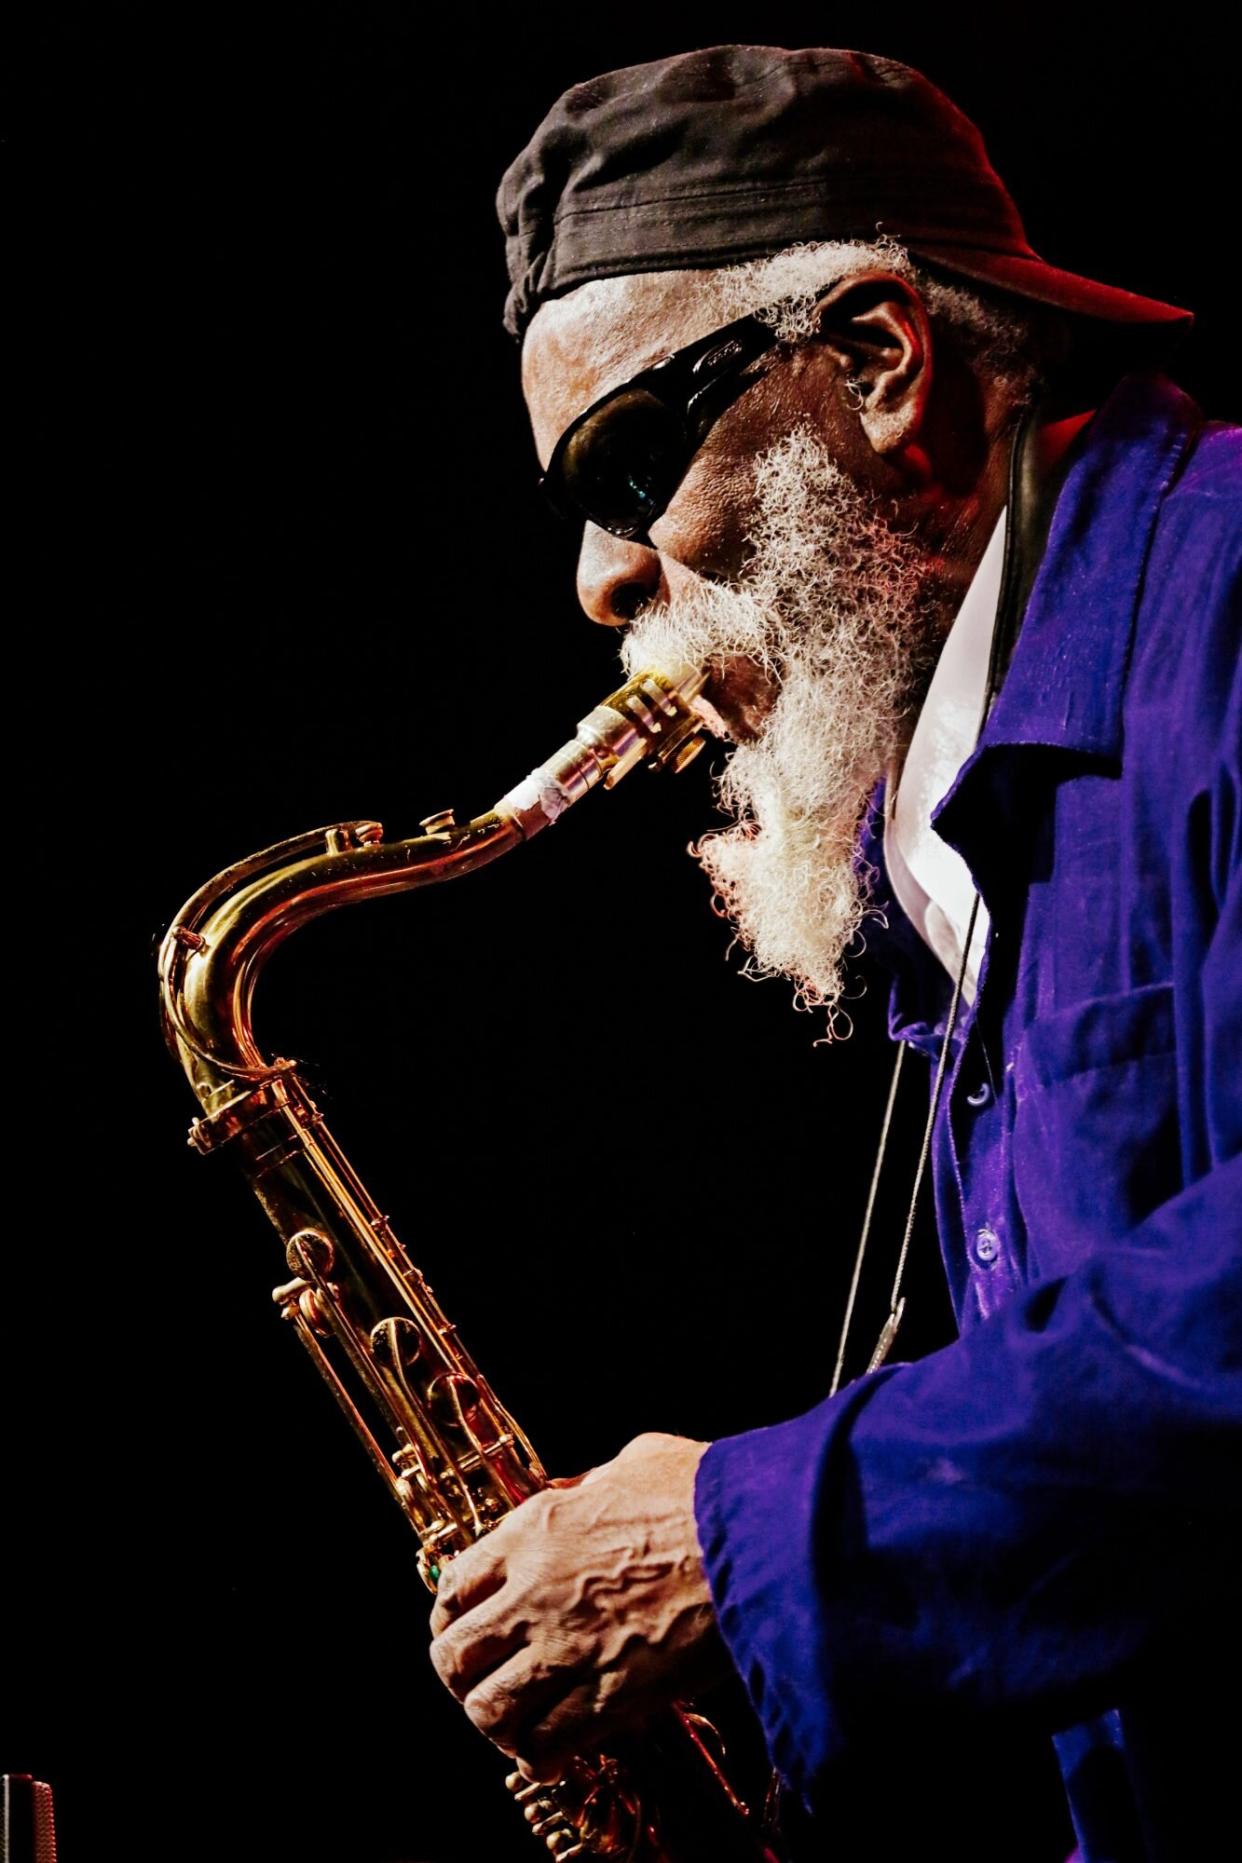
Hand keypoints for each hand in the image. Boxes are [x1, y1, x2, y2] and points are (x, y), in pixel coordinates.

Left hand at [427, 1431, 728, 1780]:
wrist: (755, 1538)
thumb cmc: (703, 1492)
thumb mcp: (634, 1462)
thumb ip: (594, 1485)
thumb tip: (589, 1492)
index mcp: (534, 1530)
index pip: (453, 1585)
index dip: (449, 1616)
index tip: (461, 1628)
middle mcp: (534, 1592)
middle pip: (454, 1656)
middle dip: (460, 1676)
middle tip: (480, 1683)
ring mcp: (567, 1648)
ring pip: (489, 1710)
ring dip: (495, 1722)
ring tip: (512, 1724)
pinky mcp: (609, 1695)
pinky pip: (547, 1742)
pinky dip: (540, 1754)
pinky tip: (550, 1752)